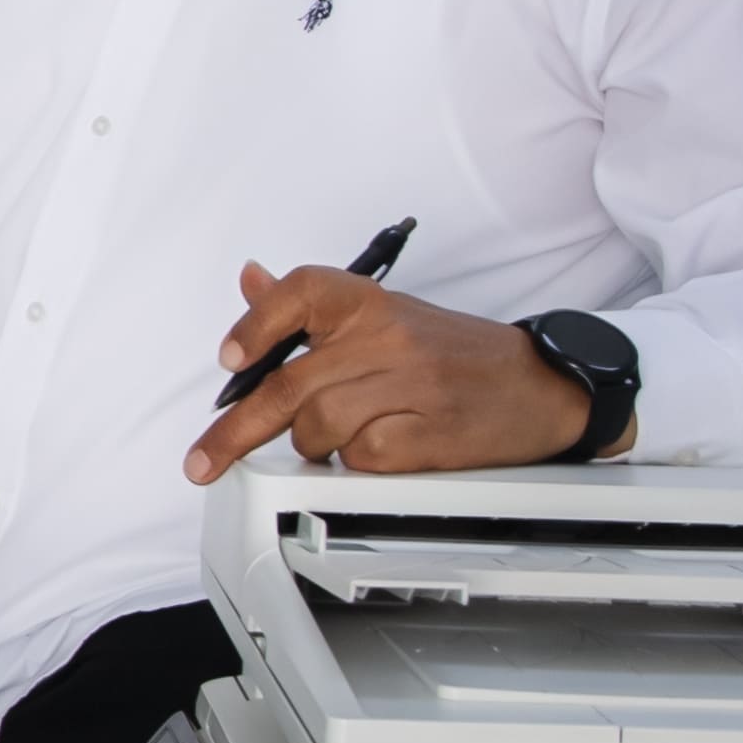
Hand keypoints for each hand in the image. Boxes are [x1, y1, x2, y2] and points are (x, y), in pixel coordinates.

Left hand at [184, 263, 590, 484]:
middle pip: (290, 385)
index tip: (229, 359)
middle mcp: (388, 338)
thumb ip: (309, 306)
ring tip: (341, 437)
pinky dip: (355, 464)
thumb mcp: (382, 315)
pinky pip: (361, 458)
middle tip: (202, 462)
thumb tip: (251, 279)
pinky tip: (376, 450)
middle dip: (235, 432)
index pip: (299, 294)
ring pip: (318, 428)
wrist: (539, 385)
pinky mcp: (429, 434)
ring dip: (314, 445)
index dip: (255, 326)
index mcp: (370, 303)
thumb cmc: (451, 353)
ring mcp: (410, 386)